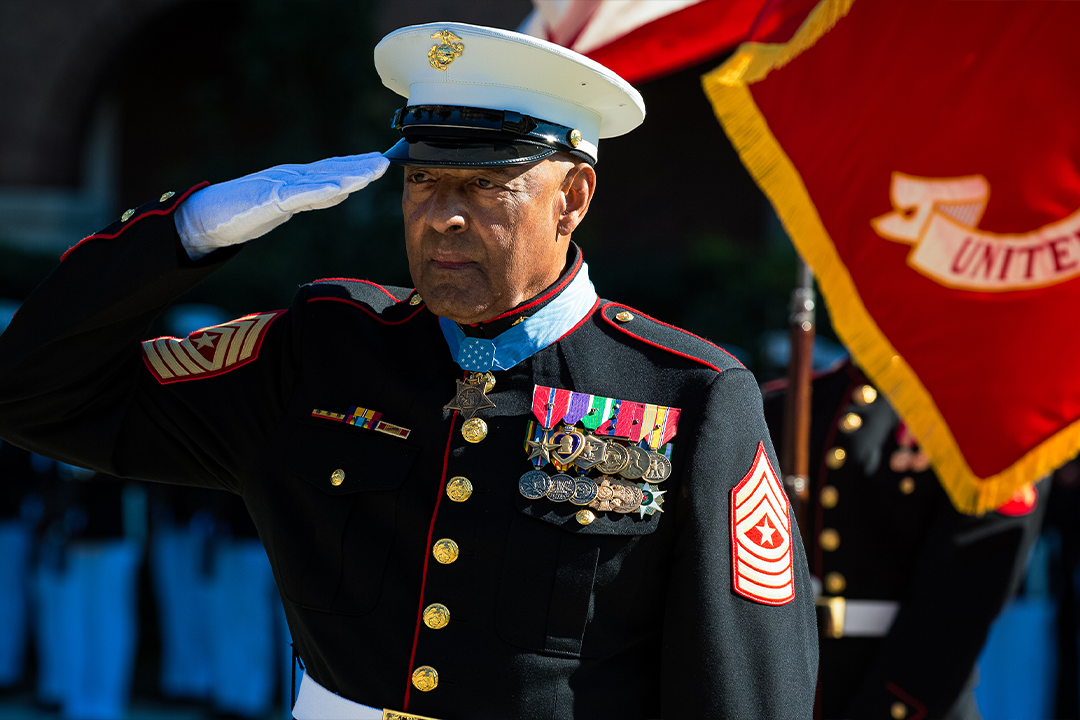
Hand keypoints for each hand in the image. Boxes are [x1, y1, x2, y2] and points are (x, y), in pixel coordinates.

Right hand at [175, 152, 389, 258]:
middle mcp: (290, 178)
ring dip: (349, 174)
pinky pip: (299, 195)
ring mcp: (280, 187)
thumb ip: (308, 199)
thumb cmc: (239, 211)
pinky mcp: (268, 199)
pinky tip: (339, 187)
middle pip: (331, 171)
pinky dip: (320, 191)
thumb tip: (337, 193)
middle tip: (384, 162)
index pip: (331, 172)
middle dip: (360, 167)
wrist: (203, 217)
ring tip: (371, 170)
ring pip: (321, 180)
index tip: (379, 162)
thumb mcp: (282, 205)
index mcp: (294, 181)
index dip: (356, 167)